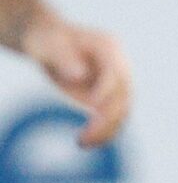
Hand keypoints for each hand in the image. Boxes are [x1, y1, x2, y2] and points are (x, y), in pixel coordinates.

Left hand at [22, 16, 131, 146]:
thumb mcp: (50, 44)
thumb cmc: (48, 40)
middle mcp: (119, 66)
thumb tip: (80, 76)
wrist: (50, 43)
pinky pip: (112, 118)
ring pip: (123, 111)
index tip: (92, 106)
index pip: (115, 72)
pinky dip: (104, 131)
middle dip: (109, 118)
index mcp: (109, 47)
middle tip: (85, 136)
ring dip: (108, 130)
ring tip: (84, 143)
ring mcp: (116, 83)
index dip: (106, 90)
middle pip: (125, 95)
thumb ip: (64, 57)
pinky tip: (88, 141)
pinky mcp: (107, 98)